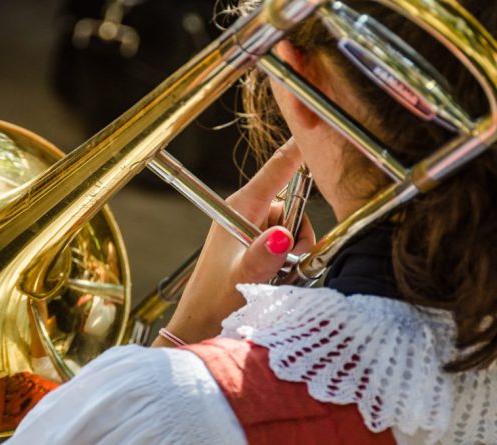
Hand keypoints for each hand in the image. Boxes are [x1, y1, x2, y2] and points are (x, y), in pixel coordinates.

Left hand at [155, 139, 314, 344]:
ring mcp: (249, 227)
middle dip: (300, 230)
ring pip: (292, 224)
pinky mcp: (253, 242)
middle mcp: (245, 212)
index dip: (299, 148)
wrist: (201, 322)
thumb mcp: (243, 278)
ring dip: (295, 248)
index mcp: (239, 208)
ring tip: (279, 273)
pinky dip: (289, 255)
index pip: (276, 169)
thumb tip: (285, 235)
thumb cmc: (215, 300)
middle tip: (293, 258)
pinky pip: (284, 239)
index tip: (320, 123)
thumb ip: (264, 257)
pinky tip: (278, 275)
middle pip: (292, 202)